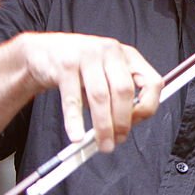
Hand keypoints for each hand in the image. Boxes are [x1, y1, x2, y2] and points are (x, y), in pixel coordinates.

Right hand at [16, 32, 163, 152]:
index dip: (147, 106)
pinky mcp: (65, 64)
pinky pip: (72, 98)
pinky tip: (76, 135)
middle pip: (124, 91)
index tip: (137, 123)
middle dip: (123, 121)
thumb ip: (120, 95)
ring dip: (103, 125)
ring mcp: (88, 55)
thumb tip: (127, 126)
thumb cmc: (81, 67)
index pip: (152, 82)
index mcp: (129, 56)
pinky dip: (75, 120)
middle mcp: (111, 51)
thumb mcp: (107, 74)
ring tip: (101, 144)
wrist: (43, 52)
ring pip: (100, 96)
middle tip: (118, 140)